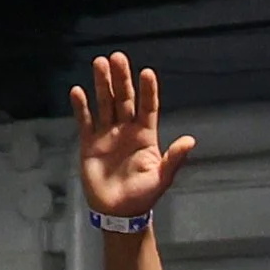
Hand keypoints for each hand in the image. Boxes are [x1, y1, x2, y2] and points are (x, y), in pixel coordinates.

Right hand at [71, 53, 195, 221]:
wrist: (119, 211)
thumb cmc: (144, 195)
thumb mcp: (163, 177)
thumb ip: (174, 158)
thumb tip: (191, 140)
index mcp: (146, 136)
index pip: (148, 108)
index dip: (148, 91)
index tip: (147, 72)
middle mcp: (126, 130)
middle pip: (124, 99)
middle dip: (121, 79)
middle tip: (118, 57)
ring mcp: (107, 134)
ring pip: (105, 104)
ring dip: (102, 84)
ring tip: (100, 63)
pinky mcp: (88, 142)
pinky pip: (84, 120)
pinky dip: (81, 107)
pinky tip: (78, 91)